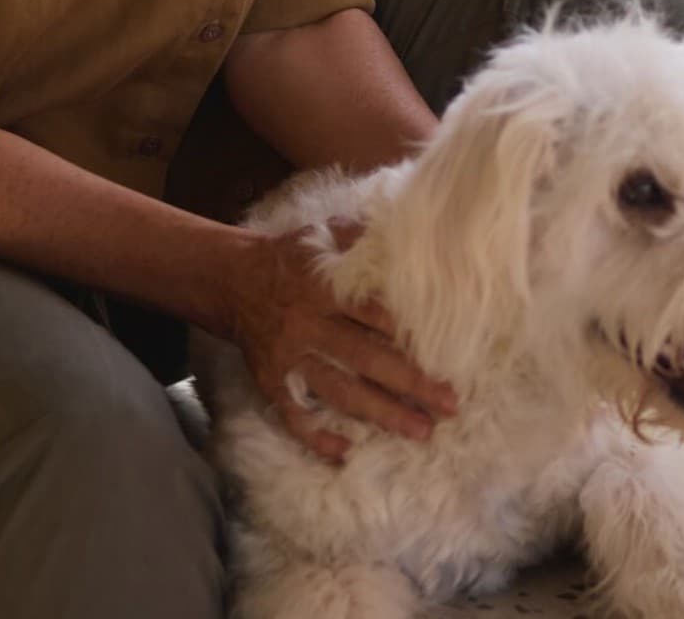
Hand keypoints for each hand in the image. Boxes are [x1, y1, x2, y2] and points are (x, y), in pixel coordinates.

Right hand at [228, 222, 456, 462]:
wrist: (233, 280)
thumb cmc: (290, 256)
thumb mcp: (323, 234)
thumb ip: (362, 235)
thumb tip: (409, 231)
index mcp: (325, 289)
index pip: (374, 313)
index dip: (408, 333)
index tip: (447, 350)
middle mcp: (309, 326)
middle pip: (365, 359)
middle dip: (410, 383)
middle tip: (450, 404)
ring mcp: (290, 359)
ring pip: (339, 391)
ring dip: (381, 414)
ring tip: (420, 431)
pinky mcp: (271, 381)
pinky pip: (293, 415)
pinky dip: (315, 436)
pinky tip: (344, 453)